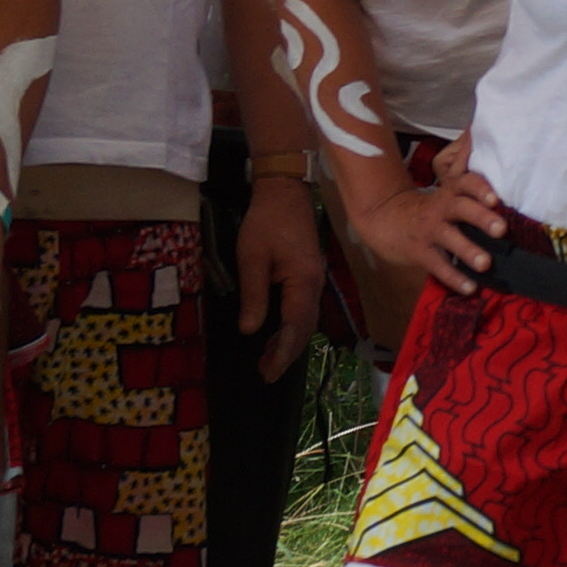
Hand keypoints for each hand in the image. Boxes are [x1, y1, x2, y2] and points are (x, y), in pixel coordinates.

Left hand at [235, 175, 323, 378]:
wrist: (285, 191)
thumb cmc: (266, 221)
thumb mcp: (252, 257)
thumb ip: (253, 294)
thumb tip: (251, 330)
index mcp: (303, 280)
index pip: (296, 325)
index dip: (282, 351)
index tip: (268, 371)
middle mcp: (315, 284)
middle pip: (305, 327)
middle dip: (286, 353)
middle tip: (265, 375)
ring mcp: (314, 280)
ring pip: (305, 320)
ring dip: (288, 343)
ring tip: (268, 361)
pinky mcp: (308, 276)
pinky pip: (303, 309)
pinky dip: (291, 327)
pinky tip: (277, 335)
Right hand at [355, 163, 514, 296]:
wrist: (383, 218)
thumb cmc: (426, 207)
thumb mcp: (445, 192)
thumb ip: (470, 187)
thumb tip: (493, 164)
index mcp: (450, 193)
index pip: (466, 184)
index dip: (480, 189)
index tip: (496, 198)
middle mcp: (441, 209)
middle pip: (461, 208)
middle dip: (481, 217)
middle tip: (501, 228)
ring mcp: (429, 231)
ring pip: (450, 239)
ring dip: (469, 251)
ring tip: (486, 264)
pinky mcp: (420, 251)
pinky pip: (438, 265)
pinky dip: (454, 278)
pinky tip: (470, 288)